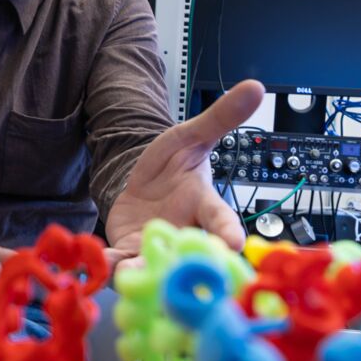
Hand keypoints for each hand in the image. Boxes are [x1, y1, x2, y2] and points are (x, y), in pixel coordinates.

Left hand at [104, 80, 264, 269]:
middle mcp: (186, 232)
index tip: (234, 244)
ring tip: (135, 273)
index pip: (221, 219)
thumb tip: (254, 87)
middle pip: (194, 258)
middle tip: (181, 271)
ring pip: (159, 269)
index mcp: (205, 205)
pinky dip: (115, 268)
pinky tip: (106, 265)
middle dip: (189, 267)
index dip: (228, 232)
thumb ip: (219, 118)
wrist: (140, 181)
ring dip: (148, 273)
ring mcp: (160, 247)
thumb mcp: (190, 136)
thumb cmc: (174, 163)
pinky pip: (125, 267)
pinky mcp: (132, 253)